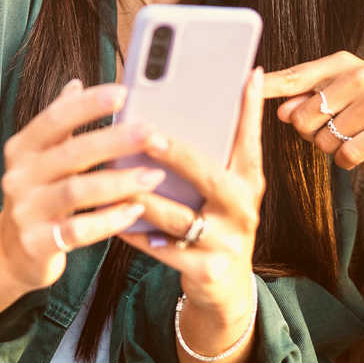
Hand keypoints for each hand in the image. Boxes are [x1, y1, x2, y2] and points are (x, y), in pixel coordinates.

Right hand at [0, 80, 162, 292]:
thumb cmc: (37, 194)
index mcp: (22, 148)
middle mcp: (19, 175)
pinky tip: (135, 211)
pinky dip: (109, 220)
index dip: (88, 104)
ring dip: (119, 182)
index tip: (122, 93)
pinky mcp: (37, 243)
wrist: (11, 251)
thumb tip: (76, 83)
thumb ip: (59, 124)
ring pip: (77, 191)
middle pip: (70, 153)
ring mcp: (26, 210)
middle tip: (151, 133)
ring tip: (153, 175)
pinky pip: (78, 231)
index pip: (55, 118)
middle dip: (114, 141)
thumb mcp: (40, 157)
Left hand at [120, 68, 263, 354]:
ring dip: (141, 196)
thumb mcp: (225, 186)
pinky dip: (135, 232)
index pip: (250, 138)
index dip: (249, 107)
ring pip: (178, 215)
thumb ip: (212, 149)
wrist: (224, 287)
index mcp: (247, 180)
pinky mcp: (206, 269)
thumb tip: (203, 95)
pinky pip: (162, 248)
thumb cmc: (216, 219)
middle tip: (148, 135)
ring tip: (113, 177)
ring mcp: (226, 241)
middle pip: (209, 176)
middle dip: (178, 155)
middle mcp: (243, 208)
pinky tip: (112, 218)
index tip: (245, 75)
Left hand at [264, 50, 363, 168]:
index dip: (268, 85)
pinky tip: (359, 150)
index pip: (295, 77)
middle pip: (303, 118)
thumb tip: (282, 111)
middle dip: (310, 131)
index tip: (245, 83)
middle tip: (332, 127)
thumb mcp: (340, 90)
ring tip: (352, 135)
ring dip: (330, 147)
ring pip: (324, 140)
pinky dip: (346, 160)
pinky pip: (347, 155)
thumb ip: (307, 97)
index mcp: (341, 63)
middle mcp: (359, 76)